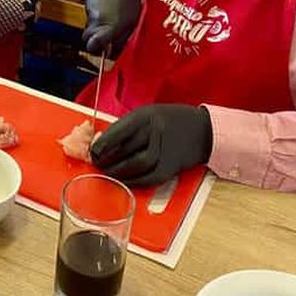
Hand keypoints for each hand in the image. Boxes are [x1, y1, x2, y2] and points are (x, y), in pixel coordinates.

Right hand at [82, 0, 140, 55]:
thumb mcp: (131, 21)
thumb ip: (120, 37)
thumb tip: (111, 49)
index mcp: (113, 27)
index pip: (97, 47)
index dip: (98, 50)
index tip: (103, 49)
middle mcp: (100, 22)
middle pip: (89, 40)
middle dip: (94, 40)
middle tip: (103, 36)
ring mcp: (92, 13)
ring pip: (89, 29)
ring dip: (96, 28)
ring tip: (107, 18)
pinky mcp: (87, 6)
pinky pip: (89, 17)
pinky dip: (95, 16)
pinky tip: (104, 8)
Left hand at [91, 104, 211, 187]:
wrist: (202, 130)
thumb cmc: (170, 120)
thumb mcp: (148, 113)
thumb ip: (127, 126)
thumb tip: (103, 143)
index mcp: (147, 116)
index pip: (120, 131)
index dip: (103, 143)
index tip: (93, 150)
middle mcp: (156, 132)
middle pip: (126, 148)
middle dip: (107, 159)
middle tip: (96, 163)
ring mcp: (166, 150)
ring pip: (137, 164)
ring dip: (118, 172)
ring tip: (106, 173)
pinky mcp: (171, 168)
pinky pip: (149, 178)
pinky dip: (133, 182)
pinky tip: (122, 181)